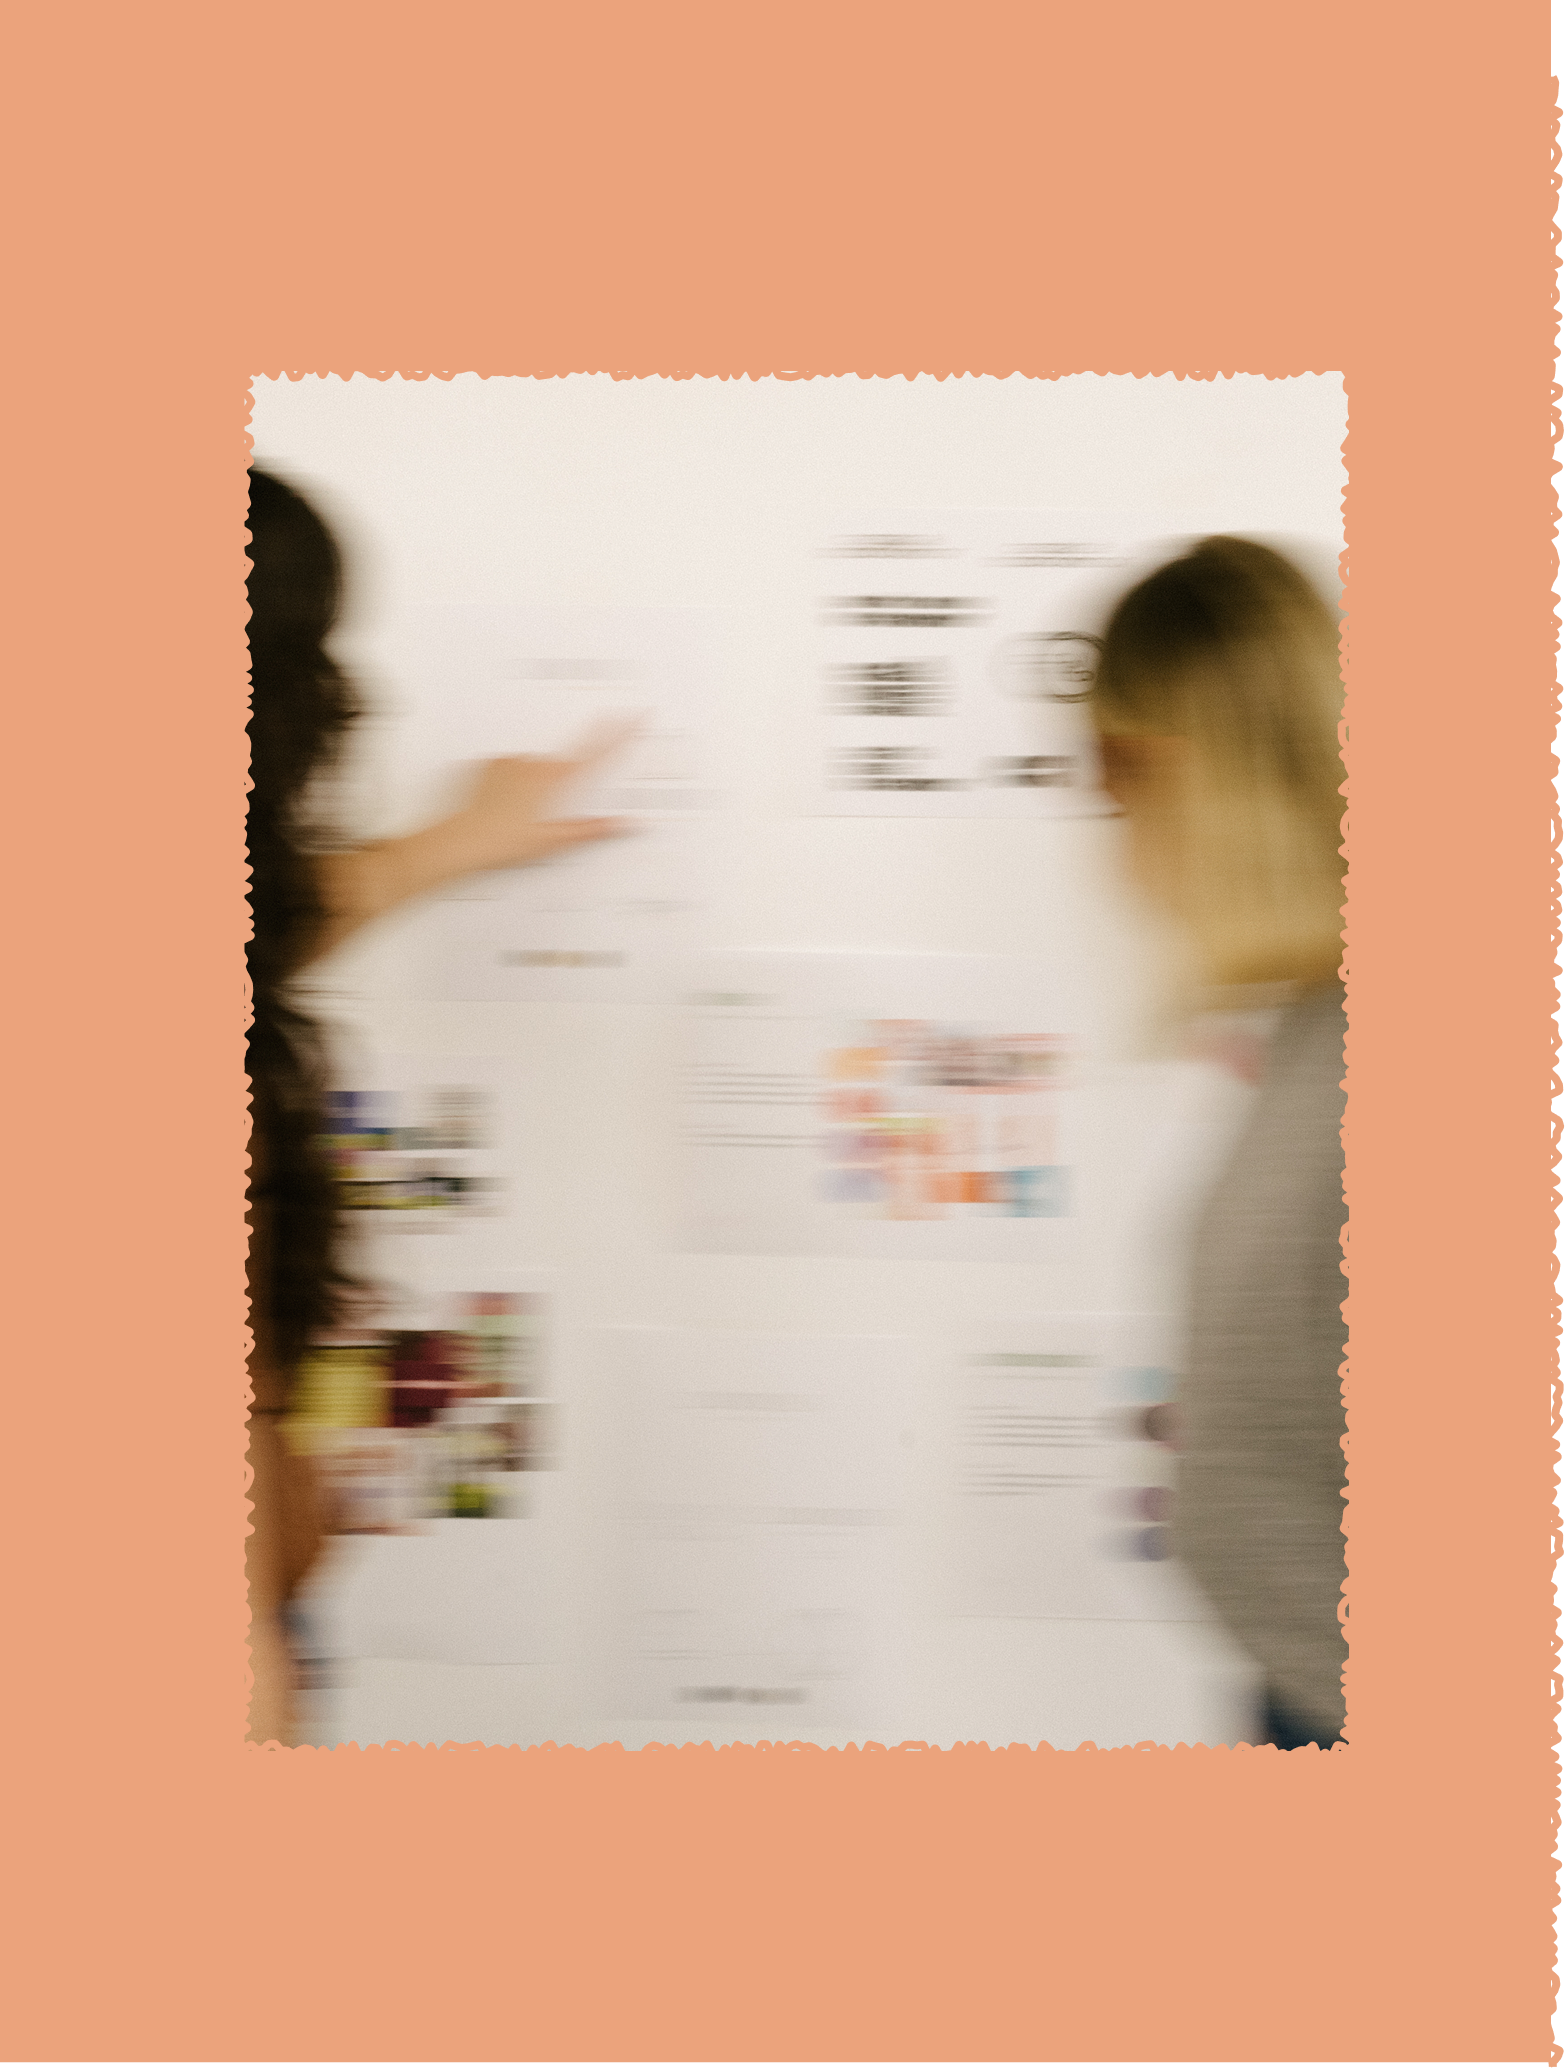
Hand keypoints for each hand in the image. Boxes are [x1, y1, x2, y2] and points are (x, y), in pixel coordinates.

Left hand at [440, 719, 640, 879]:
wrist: (464, 840)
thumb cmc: (505, 842)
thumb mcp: (556, 840)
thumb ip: (594, 829)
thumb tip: (625, 825)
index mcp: (557, 780)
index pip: (598, 751)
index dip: (620, 733)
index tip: (635, 716)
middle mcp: (537, 765)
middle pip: (564, 765)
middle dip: (561, 784)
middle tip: (542, 812)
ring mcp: (513, 761)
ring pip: (537, 768)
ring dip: (536, 784)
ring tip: (519, 813)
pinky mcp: (492, 763)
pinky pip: (512, 768)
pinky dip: (513, 781)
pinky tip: (504, 802)